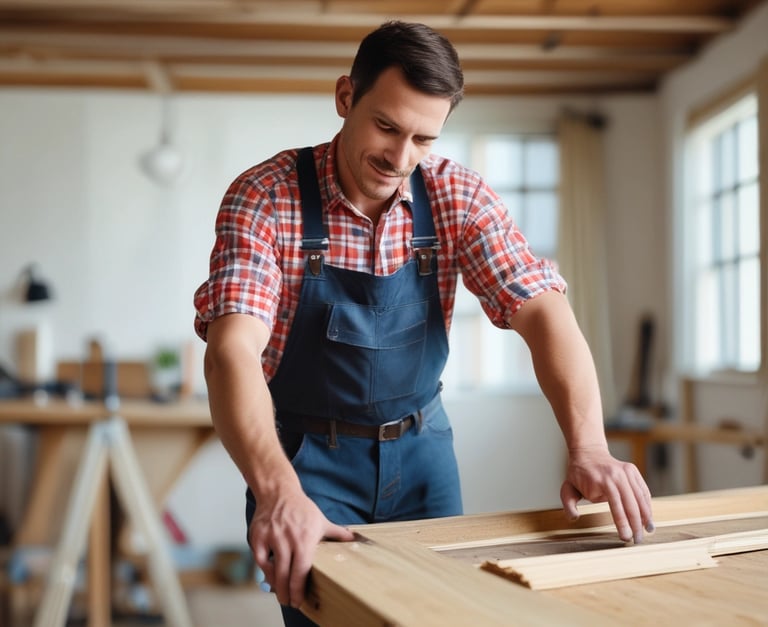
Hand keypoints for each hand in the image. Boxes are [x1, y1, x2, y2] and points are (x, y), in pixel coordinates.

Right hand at [249, 486, 354, 608]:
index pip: (301, 570)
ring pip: (272, 569)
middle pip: (285, 574)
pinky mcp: (258, 536)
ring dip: (276, 585)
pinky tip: (270, 576)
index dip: (299, 590)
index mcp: (305, 538)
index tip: (299, 601)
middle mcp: (287, 539)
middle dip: (287, 593)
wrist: (278, 492)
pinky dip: (265, 570)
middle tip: (289, 602)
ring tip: (280, 593)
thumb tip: (355, 538)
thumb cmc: (301, 508)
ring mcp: (271, 537)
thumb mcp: (321, 520)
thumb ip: (337, 532)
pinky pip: (260, 560)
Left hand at [560, 446, 653, 542]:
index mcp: (601, 480)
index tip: (626, 537)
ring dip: (646, 516)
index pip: (616, 505)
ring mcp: (627, 471)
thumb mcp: (567, 488)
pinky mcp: (633, 471)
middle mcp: (617, 474)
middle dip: (636, 524)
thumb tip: (574, 518)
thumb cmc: (578, 474)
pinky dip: (647, 504)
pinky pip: (643, 490)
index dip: (622, 523)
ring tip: (648, 531)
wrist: (588, 452)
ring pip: (641, 497)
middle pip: (631, 504)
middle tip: (637, 540)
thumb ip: (569, 505)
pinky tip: (648, 517)